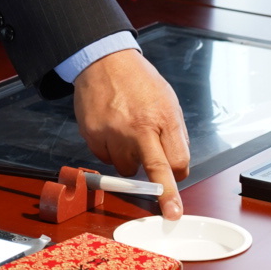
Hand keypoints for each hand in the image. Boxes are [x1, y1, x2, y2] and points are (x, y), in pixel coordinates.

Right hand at [73, 48, 189, 219]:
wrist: (104, 61)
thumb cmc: (138, 81)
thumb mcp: (168, 101)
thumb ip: (174, 134)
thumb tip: (178, 167)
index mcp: (162, 118)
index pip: (177, 163)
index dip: (177, 182)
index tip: (175, 207)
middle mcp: (138, 128)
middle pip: (153, 172)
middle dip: (162, 192)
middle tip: (168, 209)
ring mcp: (113, 132)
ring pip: (126, 169)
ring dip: (130, 161)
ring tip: (128, 137)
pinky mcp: (93, 134)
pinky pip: (105, 158)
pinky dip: (110, 151)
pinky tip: (112, 130)